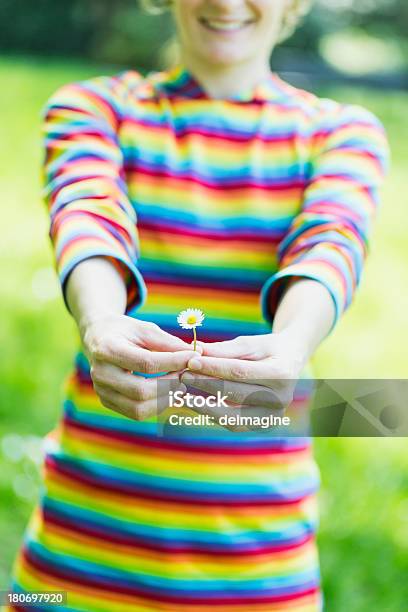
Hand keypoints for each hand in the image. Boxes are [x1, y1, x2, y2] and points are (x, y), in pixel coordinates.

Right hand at [81, 314, 199, 420]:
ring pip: (138, 409)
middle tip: (186, 374)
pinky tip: (168, 393)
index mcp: (107, 349)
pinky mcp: (106, 401)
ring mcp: (101, 390)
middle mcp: (100, 373)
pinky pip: (135, 413)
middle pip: (141, 390)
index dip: (173, 362)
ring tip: (180, 385)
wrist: (98, 337)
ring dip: (165, 400)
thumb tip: (196, 355)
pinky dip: (156, 406)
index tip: (194, 357)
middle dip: (170, 384)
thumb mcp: (146, 329)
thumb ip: (169, 343)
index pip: (146, 363)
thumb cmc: (126, 331)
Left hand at [180, 331, 307, 429]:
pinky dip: (214, 415)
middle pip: (235, 394)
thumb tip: (195, 350)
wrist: (292, 362)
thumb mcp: (251, 343)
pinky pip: (234, 424)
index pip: (239, 372)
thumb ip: (224, 350)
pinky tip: (196, 404)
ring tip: (183, 394)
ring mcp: (274, 416)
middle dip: (205, 384)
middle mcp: (281, 399)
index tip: (190, 360)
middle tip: (182, 375)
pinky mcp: (264, 425)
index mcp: (281, 374)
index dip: (213, 367)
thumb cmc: (269, 349)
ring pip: (233, 417)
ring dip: (205, 407)